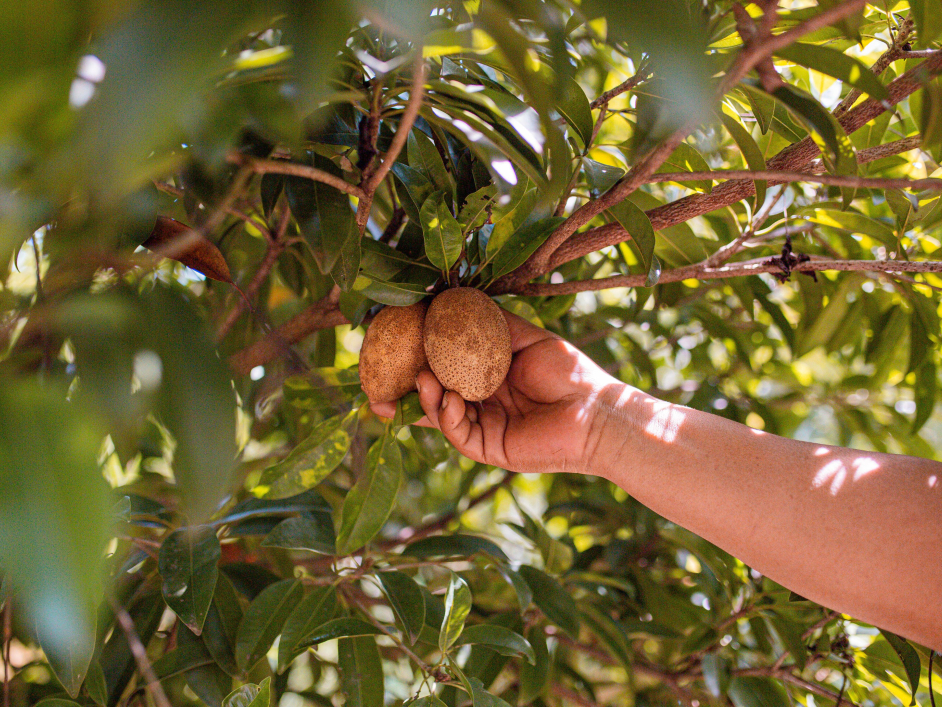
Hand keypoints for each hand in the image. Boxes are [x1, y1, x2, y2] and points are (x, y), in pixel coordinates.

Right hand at [370, 312, 625, 474]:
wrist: (597, 409)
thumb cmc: (569, 373)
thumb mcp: (526, 339)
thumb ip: (493, 324)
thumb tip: (455, 299)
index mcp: (485, 378)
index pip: (441, 368)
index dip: (415, 358)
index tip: (393, 341)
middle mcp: (479, 403)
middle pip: (430, 395)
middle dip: (403, 387)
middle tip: (379, 373)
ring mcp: (483, 427)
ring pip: (439, 415)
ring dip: (425, 398)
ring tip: (422, 379)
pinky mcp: (490, 448)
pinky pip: (459, 434)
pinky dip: (447, 417)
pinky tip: (446, 399)